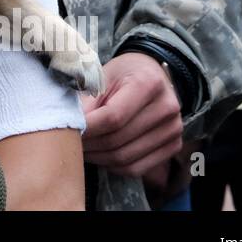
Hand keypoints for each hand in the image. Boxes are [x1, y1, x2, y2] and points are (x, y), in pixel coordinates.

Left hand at [81, 51, 182, 177]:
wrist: (152, 74)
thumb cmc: (122, 74)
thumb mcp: (102, 76)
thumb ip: (87, 100)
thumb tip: (71, 127)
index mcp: (148, 83)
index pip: (113, 117)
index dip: (88, 128)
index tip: (67, 130)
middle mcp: (167, 107)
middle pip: (118, 139)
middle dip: (89, 145)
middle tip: (70, 143)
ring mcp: (173, 129)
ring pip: (126, 158)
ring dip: (98, 158)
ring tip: (82, 150)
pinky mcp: (173, 146)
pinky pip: (137, 168)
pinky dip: (113, 167)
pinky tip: (100, 156)